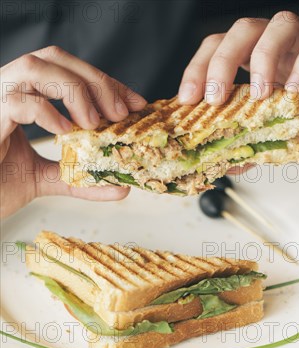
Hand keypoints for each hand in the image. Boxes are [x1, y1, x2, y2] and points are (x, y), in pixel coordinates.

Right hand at [0, 46, 146, 217]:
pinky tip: (65, 131)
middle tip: (121, 113)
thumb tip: (121, 188)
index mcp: (26, 95)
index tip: (135, 104)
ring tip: (94, 122)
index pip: (69, 71)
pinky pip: (16, 100)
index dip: (104, 82)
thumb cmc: (1, 184)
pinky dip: (45, 111)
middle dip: (94, 80)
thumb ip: (82, 180)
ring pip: (34, 67)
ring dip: (73, 90)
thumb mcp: (51, 179)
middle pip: (54, 58)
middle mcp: (11, 88)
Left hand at [178, 12, 298, 162]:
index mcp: (253, 65)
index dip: (199, 67)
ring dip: (262, 58)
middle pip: (244, 30)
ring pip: (282, 25)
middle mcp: (277, 51)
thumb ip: (240, 147)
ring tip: (258, 94)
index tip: (188, 98)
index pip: (218, 48)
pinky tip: (294, 90)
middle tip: (215, 97)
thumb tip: (214, 164)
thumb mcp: (264, 143)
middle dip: (222, 61)